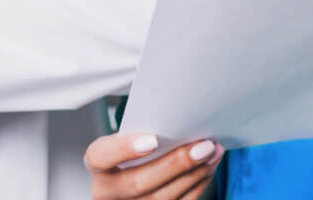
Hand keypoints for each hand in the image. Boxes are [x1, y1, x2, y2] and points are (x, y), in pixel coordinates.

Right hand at [85, 133, 222, 199]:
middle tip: (203, 146)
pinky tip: (208, 168)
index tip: (152, 139)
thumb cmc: (131, 154)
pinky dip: (197, 185)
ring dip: (194, 174)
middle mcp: (108, 193)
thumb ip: (141, 132)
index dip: (124, 149)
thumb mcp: (127, 139)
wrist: (129, 183)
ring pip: (163, 198)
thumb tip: (177, 120)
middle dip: (176, 163)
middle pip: (139, 182)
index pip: (101, 157)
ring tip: (213, 153)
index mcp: (99, 167)